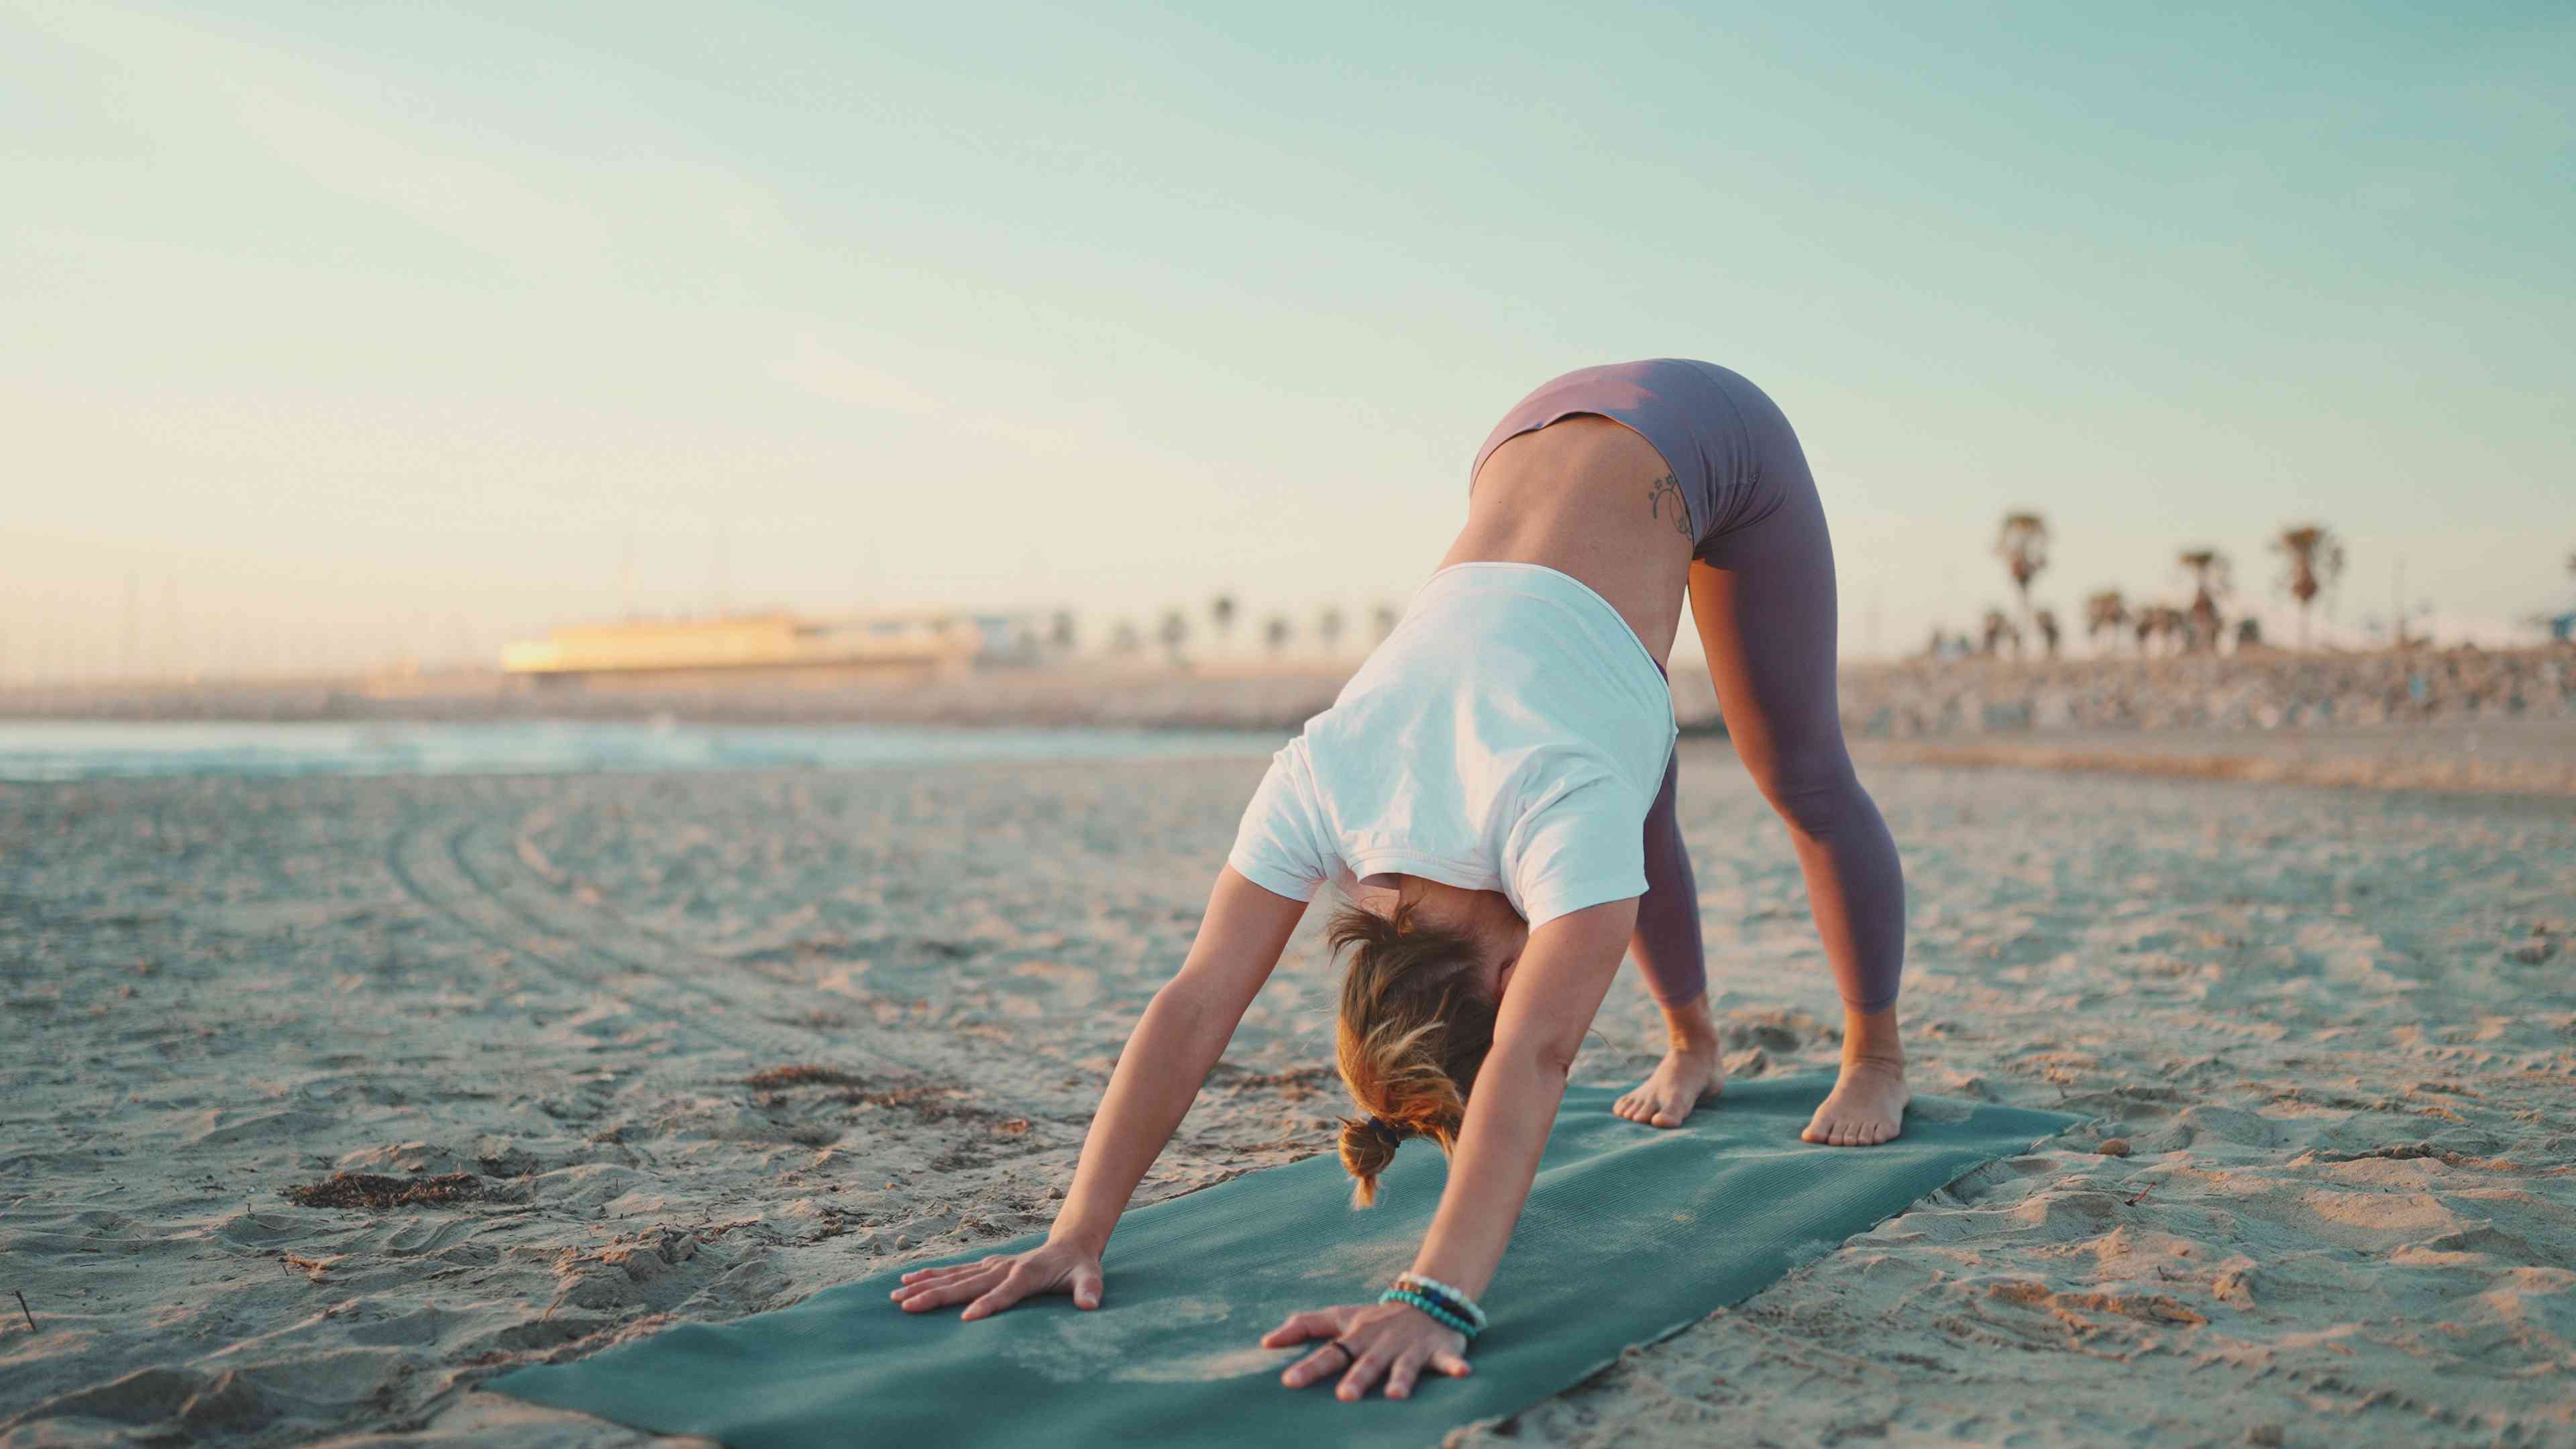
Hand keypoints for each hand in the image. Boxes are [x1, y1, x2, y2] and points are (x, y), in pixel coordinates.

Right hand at [887, 1239, 1102, 1319]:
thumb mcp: (1091, 1277)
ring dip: (924, 1285)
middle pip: (966, 1284)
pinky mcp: (985, 1266)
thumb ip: (1090, 1290)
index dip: (988, 1304)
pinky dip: (931, 1275)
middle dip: (936, 1295)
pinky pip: (954, 1272)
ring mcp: (991, 1265)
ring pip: (953, 1276)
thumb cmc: (1080, 1267)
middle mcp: (1003, 1267)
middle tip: (907, 1306)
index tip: (967, 1318)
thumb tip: (1091, 1304)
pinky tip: (908, 1280)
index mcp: (1026, 1274)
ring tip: (896, 1294)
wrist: (1071, 1243)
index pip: (1004, 1292)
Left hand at [1262, 1300, 1470, 1401]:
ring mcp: (1411, 1347)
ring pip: (1405, 1366)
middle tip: (1344, 1397)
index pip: (1330, 1353)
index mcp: (1356, 1338)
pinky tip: (1462, 1374)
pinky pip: (1449, 1360)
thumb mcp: (1340, 1317)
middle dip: (1357, 1379)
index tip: (1288, 1382)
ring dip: (1401, 1379)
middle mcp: (1382, 1343)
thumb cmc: (1375, 1317)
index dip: (1309, 1366)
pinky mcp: (1440, 1350)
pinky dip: (1455, 1366)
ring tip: (1395, 1396)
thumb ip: (1304, 1327)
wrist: (1426, 1298)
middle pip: (1366, 1363)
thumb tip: (1265, 1342)